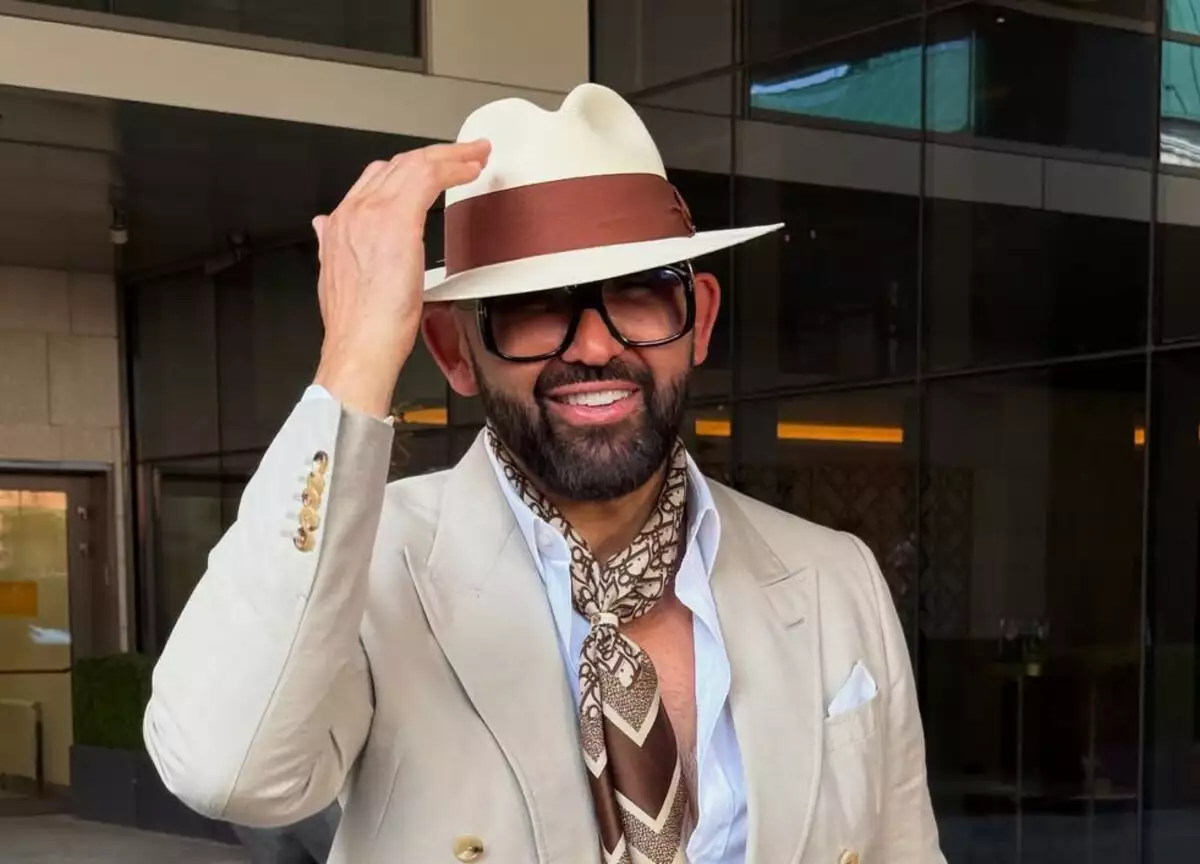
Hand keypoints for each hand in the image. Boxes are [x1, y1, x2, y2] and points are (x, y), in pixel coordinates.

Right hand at [312, 140, 489, 416]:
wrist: (359, 344)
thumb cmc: (358, 325)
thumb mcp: (333, 277)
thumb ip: (332, 246)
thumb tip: (326, 228)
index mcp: (340, 224)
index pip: (377, 178)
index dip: (408, 167)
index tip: (431, 168)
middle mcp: (354, 211)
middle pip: (398, 164)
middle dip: (434, 154)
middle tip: (464, 154)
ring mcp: (374, 212)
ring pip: (416, 163)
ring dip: (451, 155)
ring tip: (476, 155)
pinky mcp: (399, 220)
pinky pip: (430, 177)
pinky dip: (454, 167)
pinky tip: (471, 169)